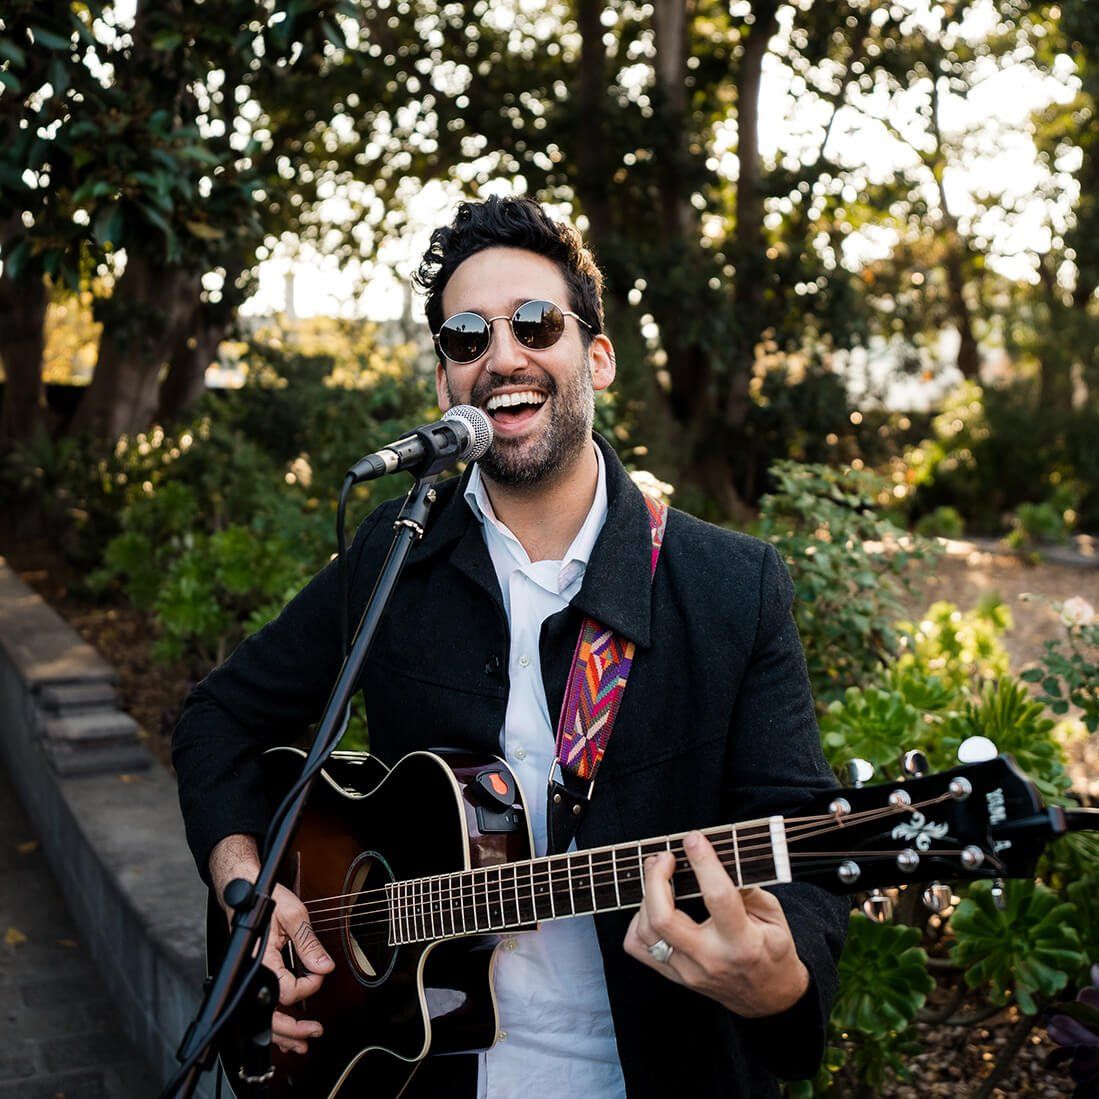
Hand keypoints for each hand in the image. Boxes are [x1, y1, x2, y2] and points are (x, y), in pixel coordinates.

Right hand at [209, 836, 334, 1054]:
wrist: (243, 890)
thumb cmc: (265, 898)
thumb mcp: (294, 914)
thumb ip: (308, 943)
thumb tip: (325, 967)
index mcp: (260, 960)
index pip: (286, 990)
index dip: (308, 986)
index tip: (320, 971)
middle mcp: (251, 973)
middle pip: (268, 1016)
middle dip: (292, 1029)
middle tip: (314, 1032)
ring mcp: (248, 976)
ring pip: (261, 1017)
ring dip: (281, 1033)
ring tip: (302, 1042)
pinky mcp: (251, 976)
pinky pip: (259, 1005)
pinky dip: (273, 1021)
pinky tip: (285, 1031)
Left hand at [623, 830, 808, 1017]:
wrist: (768, 998)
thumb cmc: (773, 951)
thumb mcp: (775, 916)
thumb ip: (747, 887)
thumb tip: (715, 858)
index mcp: (742, 942)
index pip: (717, 897)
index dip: (703, 863)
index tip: (694, 839)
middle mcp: (710, 959)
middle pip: (664, 918)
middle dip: (655, 879)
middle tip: (665, 856)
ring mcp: (688, 971)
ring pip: (646, 931)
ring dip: (647, 895)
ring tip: (659, 876)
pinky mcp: (675, 976)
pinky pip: (638, 946)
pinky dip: (638, 921)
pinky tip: (653, 907)